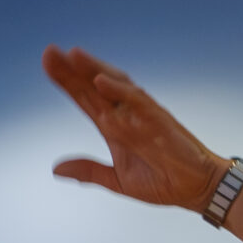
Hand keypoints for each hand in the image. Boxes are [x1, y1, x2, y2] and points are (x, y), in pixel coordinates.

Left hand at [44, 47, 228, 211]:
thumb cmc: (163, 181)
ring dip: (94, 69)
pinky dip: (119, 89)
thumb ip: (89, 171)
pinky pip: (137, 100)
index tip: (47, 63)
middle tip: (49, 52)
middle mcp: (125, 115)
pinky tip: (100, 81)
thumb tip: (56, 170)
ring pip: (115, 84)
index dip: (66, 81)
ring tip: (72, 55)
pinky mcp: (159, 119)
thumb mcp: (117, 180)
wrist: (195, 190)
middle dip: (72, 70)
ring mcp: (141, 114)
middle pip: (94, 86)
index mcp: (113, 127)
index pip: (85, 98)